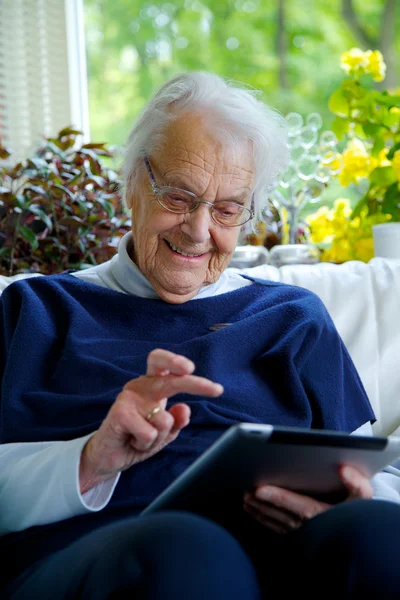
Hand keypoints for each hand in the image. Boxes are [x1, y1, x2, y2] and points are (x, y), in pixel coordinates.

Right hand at [79, 349, 222, 493]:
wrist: (109, 457)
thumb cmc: (138, 438)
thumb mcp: (165, 432)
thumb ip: (176, 421)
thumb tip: (185, 408)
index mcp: (152, 385)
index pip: (161, 363)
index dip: (175, 360)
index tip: (192, 368)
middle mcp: (141, 387)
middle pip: (170, 379)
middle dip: (196, 384)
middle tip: (216, 389)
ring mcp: (128, 398)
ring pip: (164, 420)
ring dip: (158, 438)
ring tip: (141, 438)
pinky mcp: (119, 413)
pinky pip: (149, 433)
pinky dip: (145, 444)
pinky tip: (131, 440)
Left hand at [243, 464, 372, 534]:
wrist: (356, 534)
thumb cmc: (357, 512)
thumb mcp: (363, 498)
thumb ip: (357, 483)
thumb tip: (343, 469)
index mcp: (322, 514)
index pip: (296, 505)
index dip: (277, 497)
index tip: (259, 489)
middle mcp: (308, 526)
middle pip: (279, 513)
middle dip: (261, 502)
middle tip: (244, 490)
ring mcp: (300, 534)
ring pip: (274, 521)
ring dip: (258, 511)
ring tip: (244, 499)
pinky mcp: (295, 537)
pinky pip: (275, 528)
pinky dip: (262, 520)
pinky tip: (253, 511)